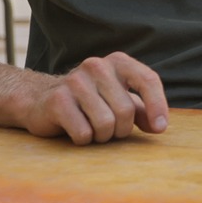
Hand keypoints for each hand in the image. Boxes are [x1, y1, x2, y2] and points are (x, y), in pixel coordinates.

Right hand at [24, 52, 168, 144]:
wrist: (41, 100)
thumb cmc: (90, 102)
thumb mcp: (119, 101)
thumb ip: (142, 111)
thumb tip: (158, 126)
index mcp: (118, 62)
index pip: (148, 80)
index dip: (158, 105)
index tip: (160, 128)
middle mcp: (97, 65)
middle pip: (126, 111)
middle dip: (120, 129)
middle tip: (108, 128)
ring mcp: (75, 81)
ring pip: (106, 124)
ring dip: (101, 136)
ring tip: (90, 127)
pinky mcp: (57, 99)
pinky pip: (83, 133)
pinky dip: (82, 140)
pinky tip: (73, 128)